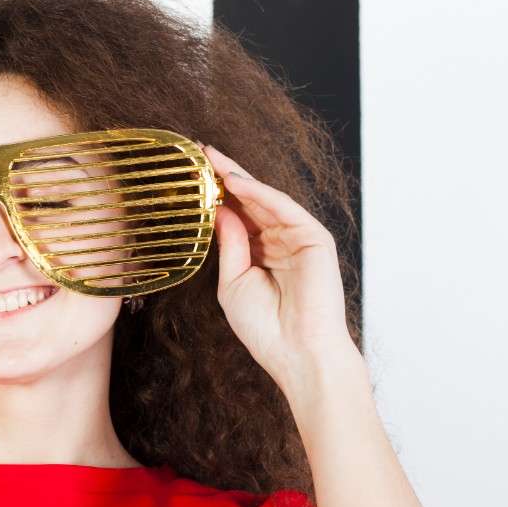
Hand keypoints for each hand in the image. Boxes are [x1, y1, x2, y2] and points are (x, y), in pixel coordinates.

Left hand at [201, 145, 357, 392]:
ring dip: (239, 178)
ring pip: (266, 200)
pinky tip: (236, 181)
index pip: (237, 217)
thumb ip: (228, 245)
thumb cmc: (265, 328)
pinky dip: (260, 193)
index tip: (192, 173)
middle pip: (250, 202)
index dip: (216, 195)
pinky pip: (284, 208)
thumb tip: (220, 209)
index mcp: (260, 255)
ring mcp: (299, 238)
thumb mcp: (232, 282)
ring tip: (212, 159)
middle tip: (200, 152)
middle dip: (226, 177)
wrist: (296, 353)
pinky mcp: (315, 238)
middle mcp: (280, 242)